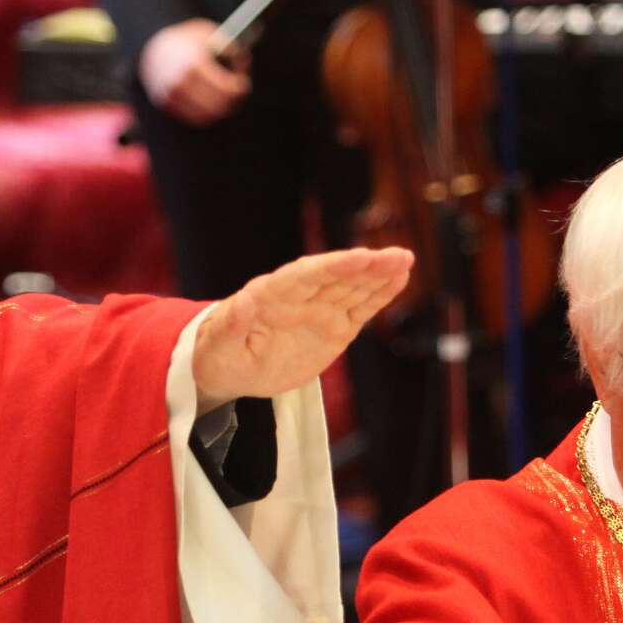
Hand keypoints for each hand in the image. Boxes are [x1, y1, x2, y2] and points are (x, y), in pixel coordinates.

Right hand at [138, 19, 251, 125]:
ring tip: (226, 100)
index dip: (239, 88)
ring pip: (206, 115)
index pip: (226, 88)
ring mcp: (171, 95)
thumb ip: (229, 47)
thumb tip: (243, 62)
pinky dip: (205, 114)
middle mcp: (181, 82)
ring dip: (219, 110)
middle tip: (238, 94)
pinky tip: (211, 104)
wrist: (152, 47)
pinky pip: (193, 118)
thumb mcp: (209, 34)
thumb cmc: (186, 40)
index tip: (243, 83)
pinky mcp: (166, 104)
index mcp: (194, 63)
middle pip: (217, 105)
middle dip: (232, 101)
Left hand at [190, 246, 414, 399]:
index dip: (334, 266)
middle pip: (336, 278)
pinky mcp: (332, 327)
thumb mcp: (217, 346)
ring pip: (353, 289)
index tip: (360, 257)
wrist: (229, 366)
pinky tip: (399, 279)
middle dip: (367, 266)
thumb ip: (231, 324)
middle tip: (397, 256)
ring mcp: (318, 310)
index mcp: (271, 296)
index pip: (306, 276)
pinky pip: (359, 309)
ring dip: (379, 275)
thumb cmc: (218, 354)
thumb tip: (243, 300)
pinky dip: (379, 295)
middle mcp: (300, 297)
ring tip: (405, 261)